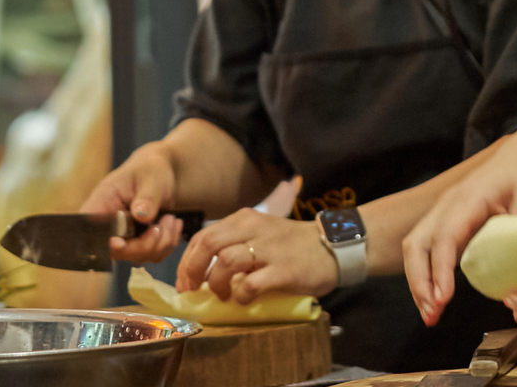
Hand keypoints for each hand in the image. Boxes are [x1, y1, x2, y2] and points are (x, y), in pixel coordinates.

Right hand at [78, 143, 183, 262]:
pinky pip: (152, 255)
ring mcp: (122, 239)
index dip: (105, 244)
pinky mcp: (137, 244)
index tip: (121, 242)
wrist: (161, 172)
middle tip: (167, 220)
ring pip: (138, 257)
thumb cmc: (150, 169)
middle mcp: (106, 228)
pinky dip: (167, 244)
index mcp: (99, 208)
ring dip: (162, 242)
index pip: (93, 235)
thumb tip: (140, 215)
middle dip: (147, 243)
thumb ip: (146, 196)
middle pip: (119, 253)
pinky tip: (173, 224)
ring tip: (171, 218)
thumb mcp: (151, 177)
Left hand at [176, 209, 337, 301]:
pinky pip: (251, 283)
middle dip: (193, 270)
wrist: (331, 246)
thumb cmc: (291, 244)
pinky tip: (246, 298)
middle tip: (195, 291)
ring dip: (218, 283)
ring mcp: (269, 248)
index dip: (187, 261)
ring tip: (225, 295)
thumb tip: (202, 272)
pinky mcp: (283, 269)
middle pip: (209, 244)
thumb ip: (235, 243)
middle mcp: (254, 228)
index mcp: (245, 219)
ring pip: (226, 261)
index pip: (203, 235)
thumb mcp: (260, 233)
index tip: (185, 282)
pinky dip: (241, 294)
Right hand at [403, 118, 516, 325]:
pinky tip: (437, 294)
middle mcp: (450, 202)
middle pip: (418, 242)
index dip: (440, 269)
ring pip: (417, 244)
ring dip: (419, 279)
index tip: (442, 299)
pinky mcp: (452, 216)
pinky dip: (427, 270)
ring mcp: (448, 208)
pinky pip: (428, 244)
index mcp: (468, 196)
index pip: (444, 236)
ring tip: (431, 313)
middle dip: (419, 281)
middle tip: (432, 315)